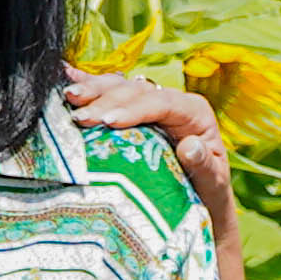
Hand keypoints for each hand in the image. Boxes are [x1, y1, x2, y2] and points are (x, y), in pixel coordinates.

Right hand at [62, 68, 244, 262]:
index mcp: (194, 113)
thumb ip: (205, 165)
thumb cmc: (208, 194)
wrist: (202, 201)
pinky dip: (88, 86)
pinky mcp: (132, 112)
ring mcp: (150, 104)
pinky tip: (66, 77)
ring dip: (92, 90)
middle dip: (106, 100)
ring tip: (68, 98)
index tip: (108, 121)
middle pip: (136, 91)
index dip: (134, 108)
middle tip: (79, 117)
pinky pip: (109, 94)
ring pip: (119, 87)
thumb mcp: (214, 185)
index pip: (162, 103)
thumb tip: (190, 145)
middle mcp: (172, 103)